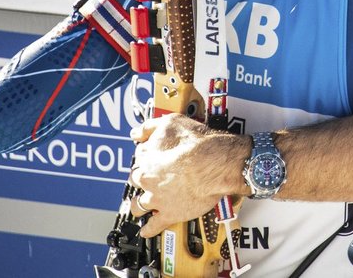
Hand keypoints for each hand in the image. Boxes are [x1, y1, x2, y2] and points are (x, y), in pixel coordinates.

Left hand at [128, 113, 247, 237]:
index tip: (151, 158)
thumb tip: (137, 132)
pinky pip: (154, 225)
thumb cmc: (197, 143)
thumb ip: (150, 126)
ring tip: (141, 205)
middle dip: (141, 180)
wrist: (216, 163)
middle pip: (136, 182)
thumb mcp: (171, 123)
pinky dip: (149, 229)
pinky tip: (147, 229)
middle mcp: (147, 180)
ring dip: (139, 205)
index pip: (138, 159)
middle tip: (149, 179)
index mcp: (146, 159)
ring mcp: (157, 199)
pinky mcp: (170, 214)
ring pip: (139, 205)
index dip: (146, 158)